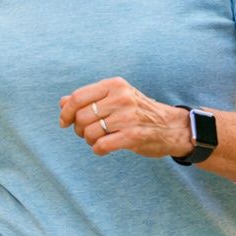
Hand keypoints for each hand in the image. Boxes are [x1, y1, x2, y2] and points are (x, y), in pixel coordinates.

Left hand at [58, 77, 193, 158]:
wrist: (173, 127)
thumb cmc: (139, 112)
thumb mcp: (116, 98)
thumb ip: (89, 98)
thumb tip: (62, 102)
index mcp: (114, 85)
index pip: (77, 97)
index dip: (66, 112)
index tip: (64, 123)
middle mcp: (121, 97)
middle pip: (81, 116)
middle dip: (79, 129)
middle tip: (87, 133)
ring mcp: (128, 116)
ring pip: (89, 132)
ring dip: (89, 141)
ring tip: (99, 140)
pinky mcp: (133, 135)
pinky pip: (101, 145)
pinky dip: (98, 150)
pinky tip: (104, 148)